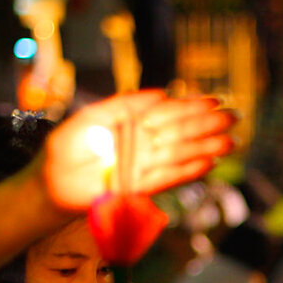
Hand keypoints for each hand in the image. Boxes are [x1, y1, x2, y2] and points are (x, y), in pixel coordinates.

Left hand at [39, 90, 235, 210]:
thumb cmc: (65, 150)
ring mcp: (141, 168)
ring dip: (205, 149)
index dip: (192, 106)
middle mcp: (141, 146)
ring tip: (230, 143)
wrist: (48, 185)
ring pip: (179, 156)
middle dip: (207, 126)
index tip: (215, 100)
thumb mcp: (92, 117)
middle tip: (234, 119)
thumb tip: (161, 93)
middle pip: (180, 134)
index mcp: (132, 125)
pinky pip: (166, 179)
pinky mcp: (138, 190)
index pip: (167, 113)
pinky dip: (187, 172)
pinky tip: (208, 164)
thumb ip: (125, 105)